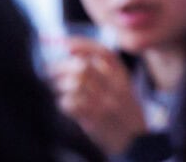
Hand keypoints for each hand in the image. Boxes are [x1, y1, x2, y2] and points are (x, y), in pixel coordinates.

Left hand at [50, 37, 145, 154]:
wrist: (135, 140)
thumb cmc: (121, 113)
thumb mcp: (120, 89)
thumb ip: (102, 73)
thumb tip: (70, 57)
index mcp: (122, 76)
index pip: (103, 52)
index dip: (81, 45)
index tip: (63, 44)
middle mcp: (116, 87)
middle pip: (83, 67)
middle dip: (60, 68)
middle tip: (49, 73)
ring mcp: (107, 103)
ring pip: (75, 84)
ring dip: (59, 86)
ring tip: (57, 90)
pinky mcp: (96, 118)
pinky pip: (71, 103)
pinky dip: (63, 103)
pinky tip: (66, 107)